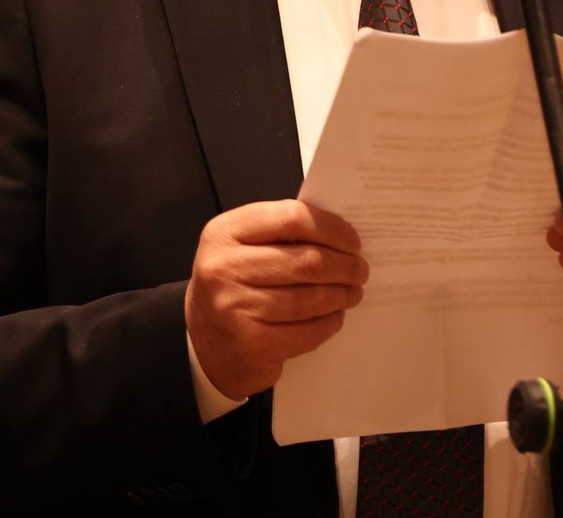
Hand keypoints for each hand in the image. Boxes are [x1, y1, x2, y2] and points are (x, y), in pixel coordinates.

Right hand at [185, 199, 367, 399]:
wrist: (202, 340)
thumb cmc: (233, 284)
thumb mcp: (242, 247)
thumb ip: (280, 234)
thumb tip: (341, 234)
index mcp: (226, 232)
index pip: (290, 218)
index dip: (331, 228)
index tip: (353, 241)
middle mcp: (225, 267)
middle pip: (306, 261)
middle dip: (344, 266)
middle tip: (360, 270)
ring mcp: (235, 308)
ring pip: (309, 299)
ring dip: (341, 295)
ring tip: (353, 292)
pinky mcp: (251, 344)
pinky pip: (305, 332)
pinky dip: (328, 323)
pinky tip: (336, 316)